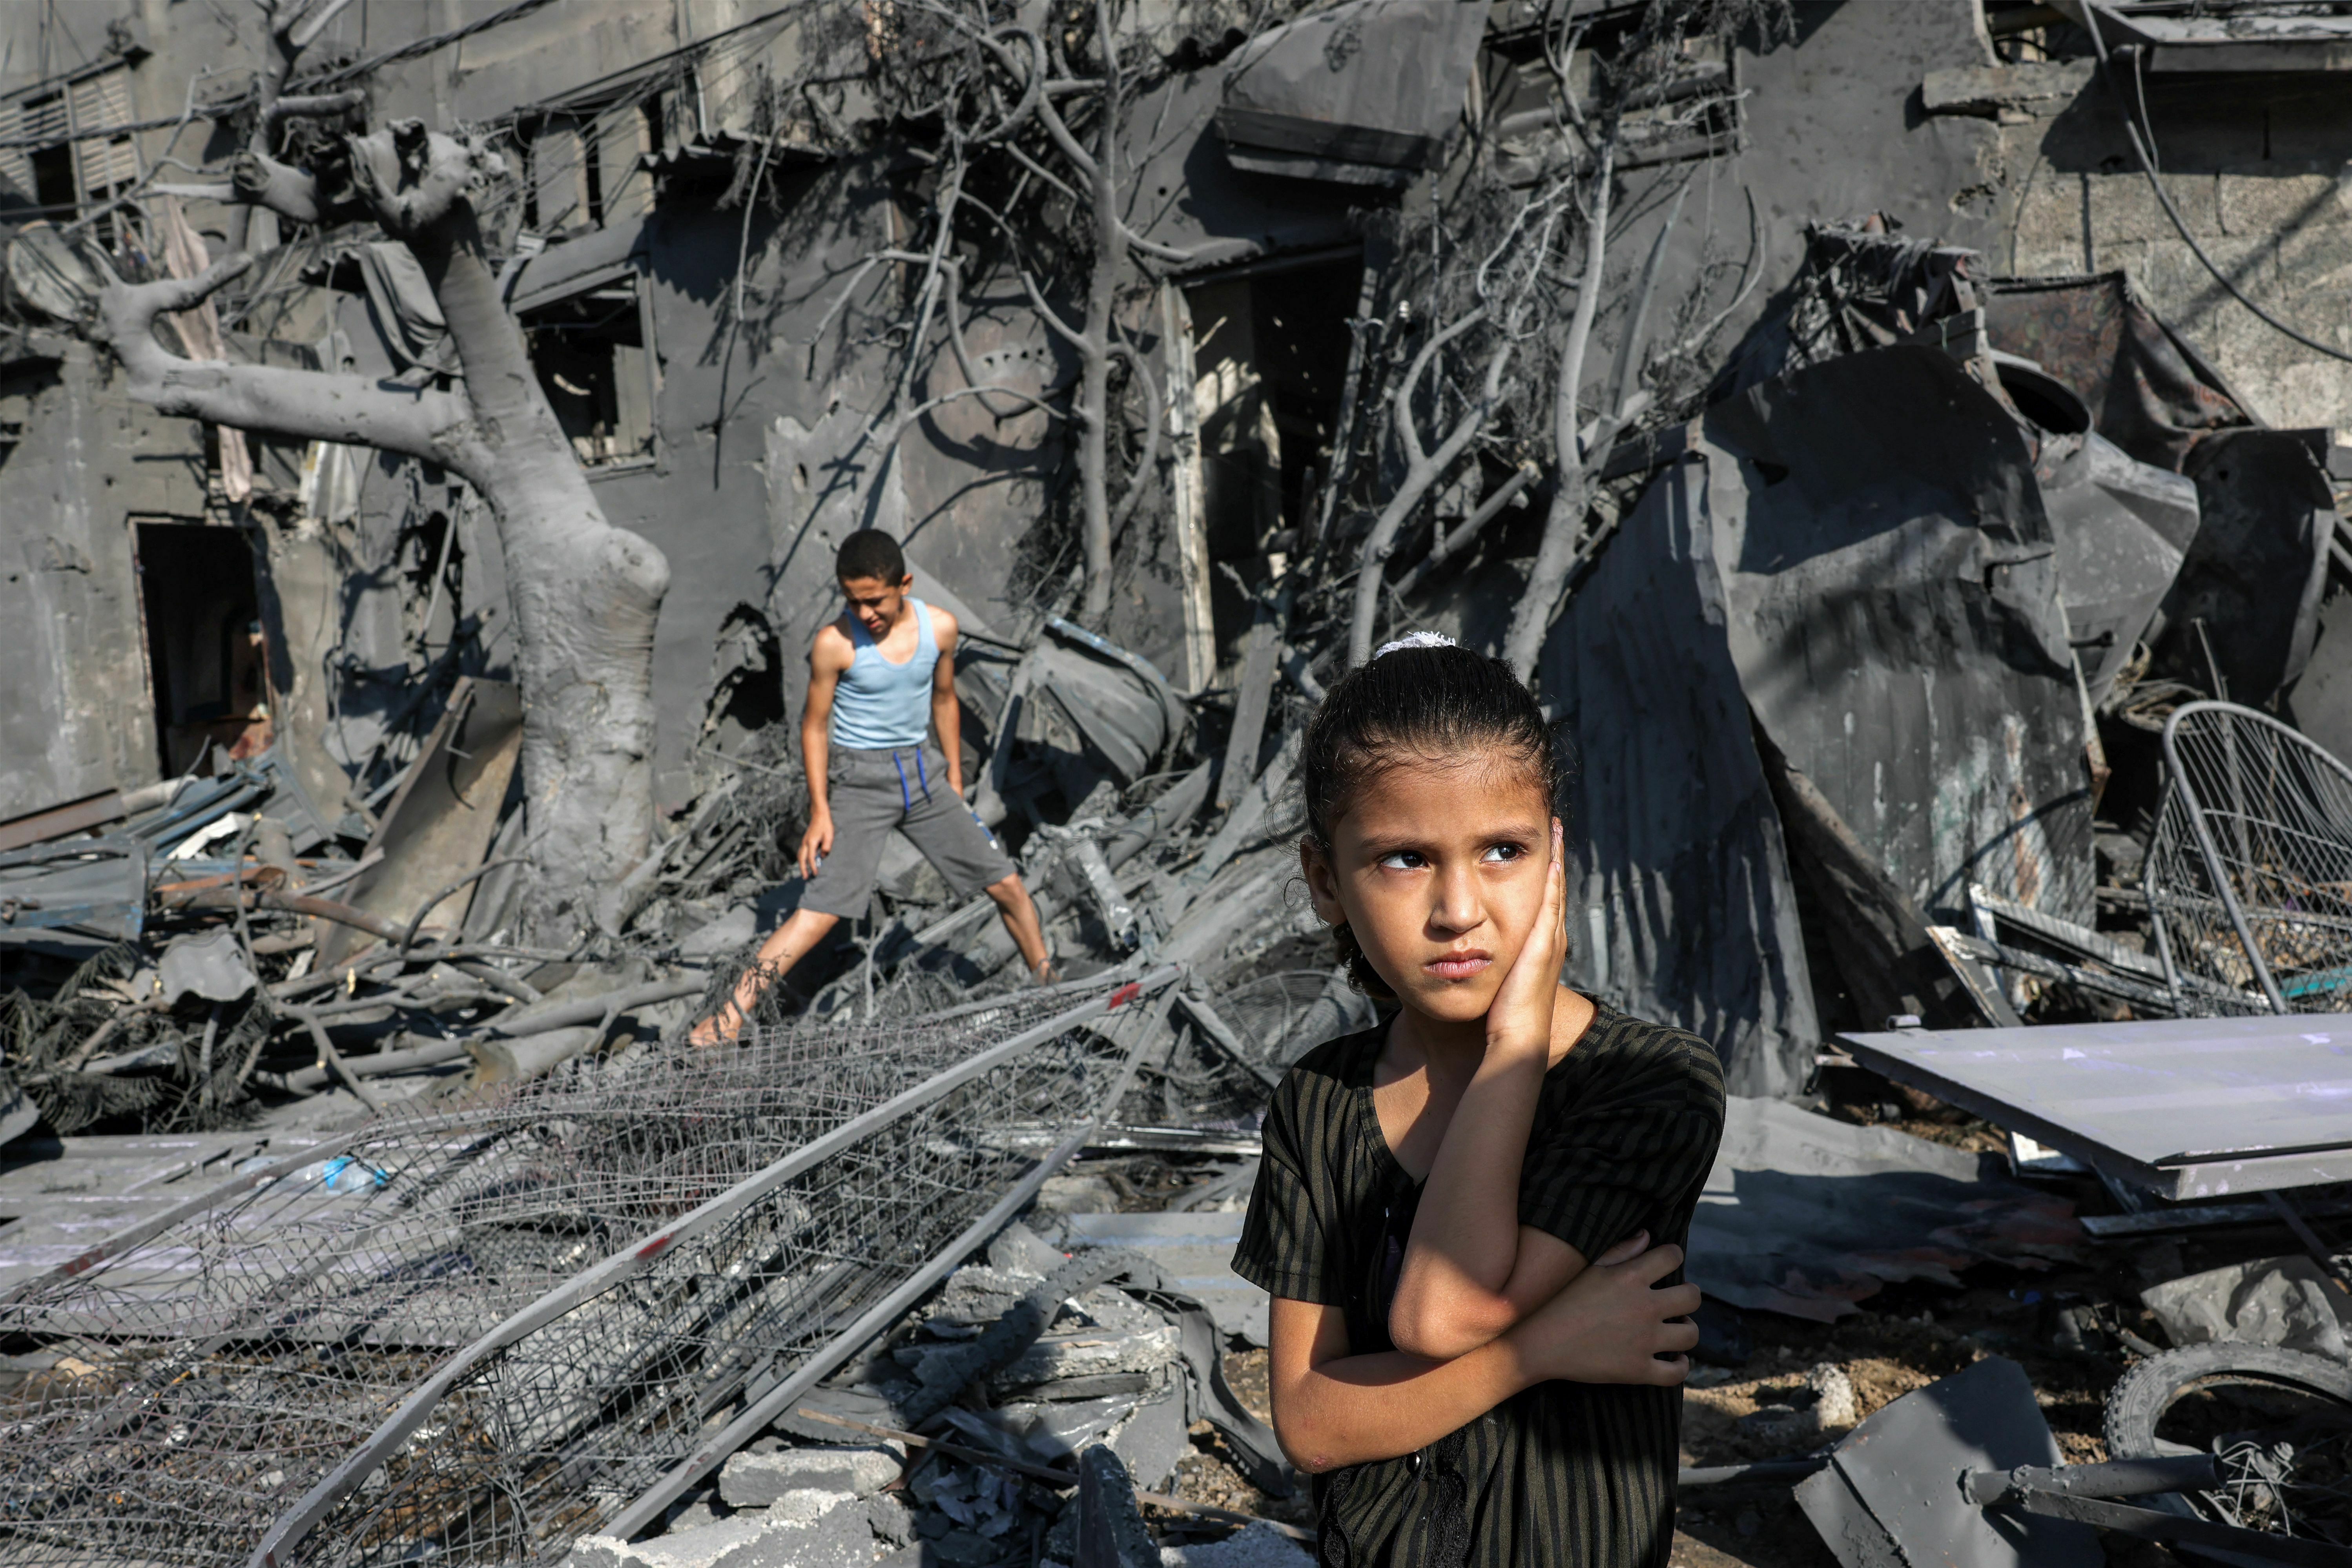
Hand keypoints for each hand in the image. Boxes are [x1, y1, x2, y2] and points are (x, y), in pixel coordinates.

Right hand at [797, 812, 834, 879]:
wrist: (819, 815)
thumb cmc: (825, 825)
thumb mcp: (829, 836)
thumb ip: (826, 847)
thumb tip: (822, 857)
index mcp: (811, 842)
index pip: (811, 858)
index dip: (813, 867)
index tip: (815, 874)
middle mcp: (805, 843)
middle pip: (801, 859)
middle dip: (803, 869)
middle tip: (805, 878)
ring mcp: (804, 841)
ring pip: (800, 856)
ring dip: (801, 865)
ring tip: (804, 872)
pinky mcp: (805, 841)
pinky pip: (801, 852)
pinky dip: (802, 859)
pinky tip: (805, 863)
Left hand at [1485, 820, 1568, 1060]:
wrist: (1516, 1040)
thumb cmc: (1502, 1019)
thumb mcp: (1497, 981)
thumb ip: (1490, 964)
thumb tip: (1469, 953)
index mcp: (1540, 948)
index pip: (1544, 902)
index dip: (1544, 874)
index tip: (1542, 847)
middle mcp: (1551, 939)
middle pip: (1553, 889)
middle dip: (1554, 857)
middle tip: (1555, 825)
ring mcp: (1550, 940)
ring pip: (1555, 889)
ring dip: (1556, 857)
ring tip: (1556, 827)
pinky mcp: (1544, 942)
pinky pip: (1550, 900)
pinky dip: (1553, 875)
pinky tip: (1551, 852)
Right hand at [1504, 1233, 1700, 1386]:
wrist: (1535, 1343)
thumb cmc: (1556, 1299)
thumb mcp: (1586, 1267)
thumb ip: (1620, 1251)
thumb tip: (1647, 1235)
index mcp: (1630, 1277)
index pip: (1672, 1256)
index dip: (1673, 1256)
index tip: (1668, 1262)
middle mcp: (1644, 1307)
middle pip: (1692, 1297)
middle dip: (1688, 1295)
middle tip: (1676, 1300)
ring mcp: (1644, 1341)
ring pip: (1690, 1334)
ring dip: (1687, 1328)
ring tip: (1676, 1328)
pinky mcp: (1638, 1370)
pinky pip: (1676, 1372)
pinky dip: (1681, 1365)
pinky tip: (1676, 1359)